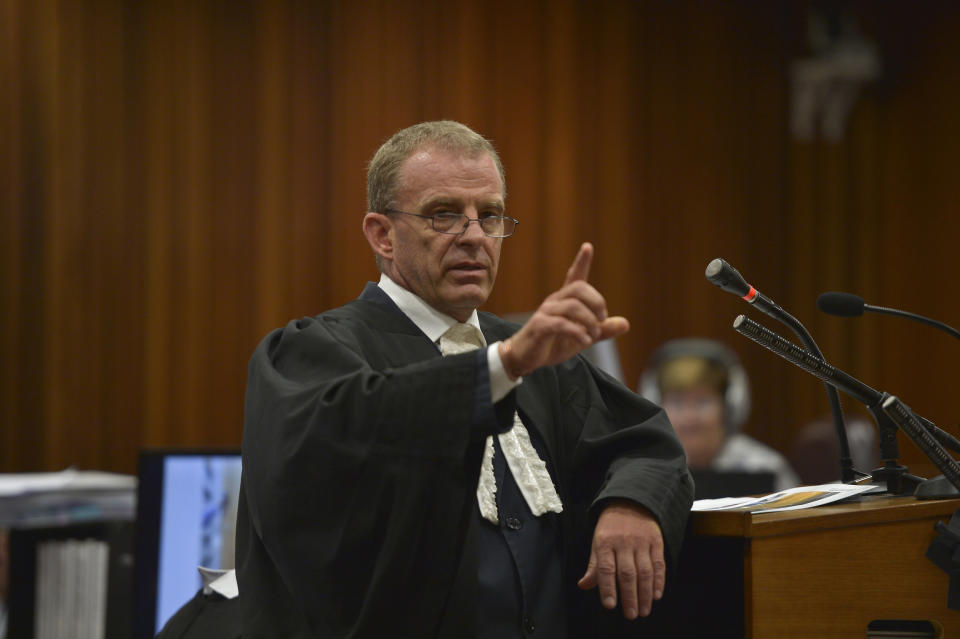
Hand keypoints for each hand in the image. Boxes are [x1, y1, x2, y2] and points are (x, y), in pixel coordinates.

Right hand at [498, 242, 628, 377]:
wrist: (525, 357)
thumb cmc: (553, 343)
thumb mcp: (583, 337)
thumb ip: (602, 330)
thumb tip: (626, 324)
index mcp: (565, 301)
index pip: (574, 276)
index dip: (581, 262)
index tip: (588, 247)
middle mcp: (555, 301)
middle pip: (578, 288)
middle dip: (596, 302)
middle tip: (602, 320)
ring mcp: (546, 312)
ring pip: (572, 307)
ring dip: (589, 321)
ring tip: (592, 336)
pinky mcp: (540, 326)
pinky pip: (561, 324)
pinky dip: (577, 332)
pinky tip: (584, 341)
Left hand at [577, 500, 664, 619]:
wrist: (630, 502)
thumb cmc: (610, 528)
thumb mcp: (597, 542)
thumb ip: (594, 566)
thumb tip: (583, 585)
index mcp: (605, 542)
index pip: (606, 568)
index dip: (608, 588)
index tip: (610, 606)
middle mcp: (623, 542)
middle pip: (627, 573)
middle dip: (629, 596)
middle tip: (631, 615)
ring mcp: (641, 541)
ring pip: (644, 571)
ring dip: (645, 593)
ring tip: (644, 610)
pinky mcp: (656, 541)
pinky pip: (658, 564)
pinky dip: (659, 581)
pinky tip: (657, 595)